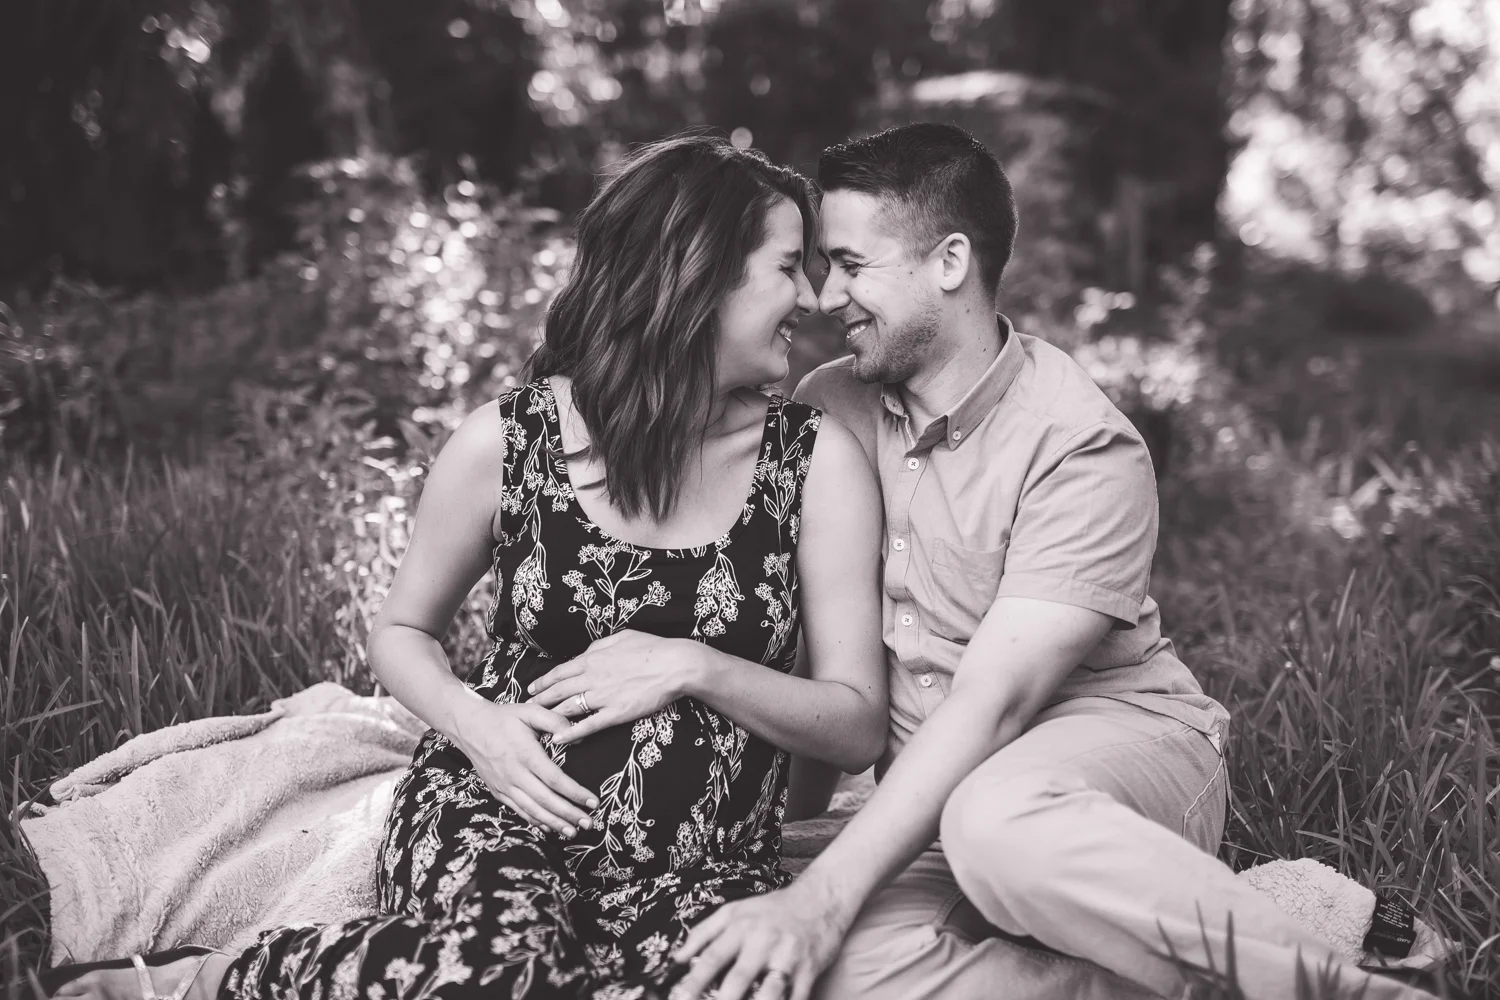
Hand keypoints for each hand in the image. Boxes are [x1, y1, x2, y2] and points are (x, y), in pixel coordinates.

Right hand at [453, 698, 598, 837]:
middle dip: (570, 815)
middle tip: (589, 824)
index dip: (576, 793)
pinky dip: (535, 821)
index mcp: (526, 754)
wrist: (469, 726)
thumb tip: (578, 738)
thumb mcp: (531, 711)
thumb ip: (556, 721)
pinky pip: (519, 810)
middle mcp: (515, 774)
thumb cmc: (504, 718)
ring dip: (554, 823)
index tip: (594, 802)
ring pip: (533, 810)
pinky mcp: (498, 791)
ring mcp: (505, 786)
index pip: (556, 780)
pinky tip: (550, 827)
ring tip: (573, 831)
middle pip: (546, 801)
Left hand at [526, 629, 702, 743]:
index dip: (544, 681)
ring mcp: (603, 696)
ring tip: (536, 724)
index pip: (560, 671)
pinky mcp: (616, 713)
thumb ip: (600, 645)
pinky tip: (558, 739)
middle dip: (539, 700)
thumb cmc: (652, 648)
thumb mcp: (622, 637)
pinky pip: (588, 724)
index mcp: (594, 658)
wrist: (675, 664)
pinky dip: (571, 732)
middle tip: (525, 709)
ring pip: (568, 707)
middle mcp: (593, 677)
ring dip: (549, 716)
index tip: (532, 688)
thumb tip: (587, 652)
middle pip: (558, 690)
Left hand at [669, 881, 853, 999]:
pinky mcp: (809, 971)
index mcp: (741, 928)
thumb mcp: (735, 911)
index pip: (712, 957)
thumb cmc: (773, 909)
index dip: (694, 981)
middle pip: (739, 978)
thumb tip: (678, 957)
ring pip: (770, 992)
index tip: (679, 998)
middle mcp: (763, 942)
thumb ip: (703, 932)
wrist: (820, 899)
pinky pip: (797, 999)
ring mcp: (787, 958)